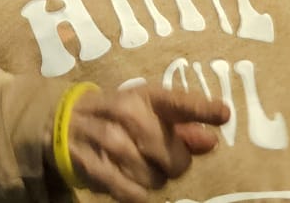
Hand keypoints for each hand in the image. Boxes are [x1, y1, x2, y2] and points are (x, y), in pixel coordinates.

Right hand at [62, 85, 228, 202]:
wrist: (66, 122)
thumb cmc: (119, 117)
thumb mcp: (149, 113)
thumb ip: (184, 127)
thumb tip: (211, 141)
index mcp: (142, 96)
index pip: (175, 102)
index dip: (200, 108)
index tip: (223, 113)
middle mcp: (124, 113)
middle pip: (173, 154)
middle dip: (175, 162)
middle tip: (163, 157)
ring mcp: (106, 140)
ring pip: (154, 177)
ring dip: (154, 178)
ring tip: (140, 165)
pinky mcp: (92, 165)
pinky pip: (131, 193)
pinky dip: (137, 193)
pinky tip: (129, 180)